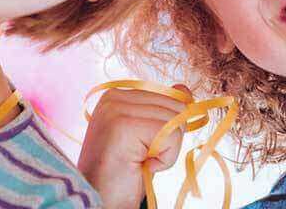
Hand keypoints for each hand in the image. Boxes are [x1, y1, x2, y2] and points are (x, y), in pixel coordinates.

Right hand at [78, 86, 189, 208]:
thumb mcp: (144, 136)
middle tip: (143, 157)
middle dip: (170, 138)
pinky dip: (165, 159)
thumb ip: (160, 110)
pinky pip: (171, 136)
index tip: (143, 147)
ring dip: (167, 151)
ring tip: (140, 162)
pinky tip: (144, 166)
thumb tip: (184, 89)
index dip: (169, 128)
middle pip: (176, 106)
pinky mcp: (124, 125)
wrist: (100, 201)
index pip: (170, 96)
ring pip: (176, 120)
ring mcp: (116, 109)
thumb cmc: (122, 174)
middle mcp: (114, 97)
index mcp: (117, 95)